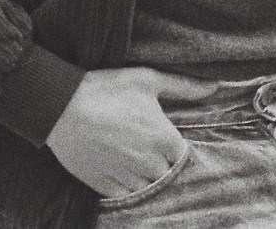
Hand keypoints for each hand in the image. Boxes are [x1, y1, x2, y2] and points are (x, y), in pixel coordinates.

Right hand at [45, 67, 215, 197]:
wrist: (62, 107)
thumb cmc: (107, 90)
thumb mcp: (149, 80)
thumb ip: (184, 87)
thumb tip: (214, 87)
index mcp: (163, 138)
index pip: (184, 156)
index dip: (180, 151)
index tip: (173, 145)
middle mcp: (148, 162)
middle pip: (169, 175)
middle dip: (166, 167)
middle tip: (157, 156)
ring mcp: (125, 175)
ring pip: (149, 188)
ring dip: (149, 179)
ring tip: (143, 167)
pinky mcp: (102, 184)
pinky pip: (125, 197)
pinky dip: (129, 190)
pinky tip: (127, 178)